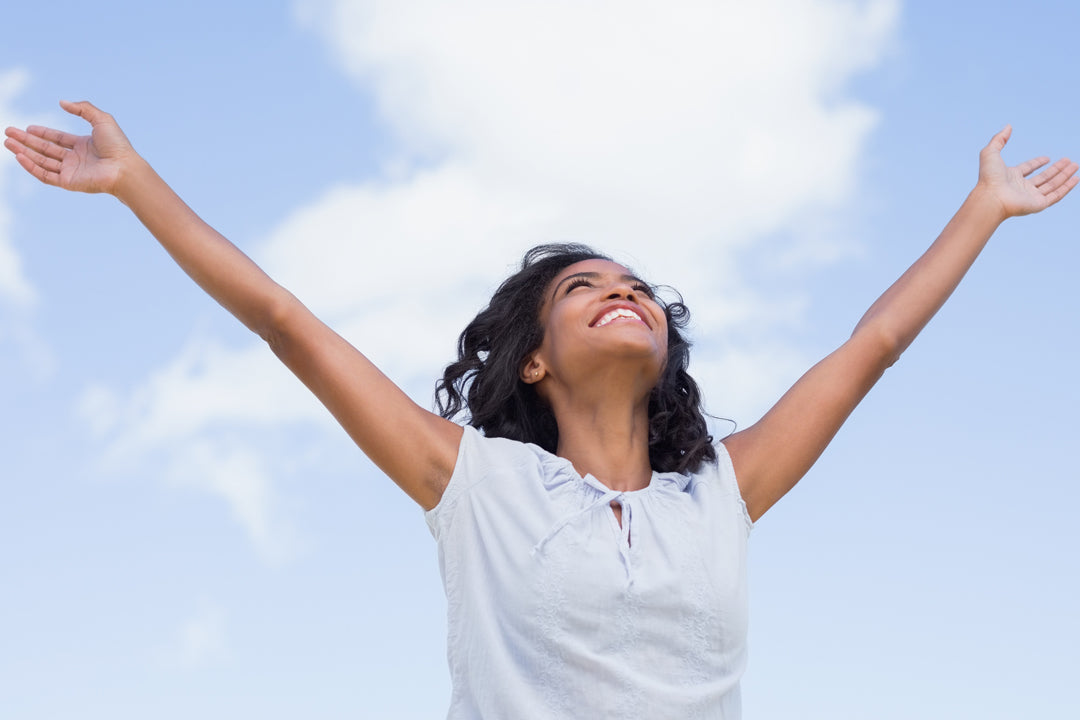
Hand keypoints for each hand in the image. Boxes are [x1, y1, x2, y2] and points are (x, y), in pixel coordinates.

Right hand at [3, 100, 137, 194]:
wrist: (123, 168)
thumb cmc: (117, 145)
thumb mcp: (102, 119)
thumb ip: (82, 108)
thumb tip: (62, 102)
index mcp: (84, 146)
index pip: (58, 139)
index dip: (42, 133)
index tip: (28, 127)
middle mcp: (76, 159)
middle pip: (46, 149)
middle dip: (26, 141)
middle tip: (8, 132)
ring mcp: (71, 171)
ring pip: (42, 161)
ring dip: (24, 152)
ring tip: (8, 142)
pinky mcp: (68, 182)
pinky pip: (45, 175)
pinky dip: (31, 166)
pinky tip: (19, 155)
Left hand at [977, 125, 1078, 218]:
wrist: (990, 198)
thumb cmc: (988, 178)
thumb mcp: (990, 153)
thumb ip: (999, 139)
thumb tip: (1008, 126)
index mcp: (1010, 177)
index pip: (1027, 169)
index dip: (1037, 163)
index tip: (1047, 158)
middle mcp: (1021, 187)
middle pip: (1043, 177)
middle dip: (1056, 169)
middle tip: (1068, 161)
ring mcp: (1030, 196)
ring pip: (1052, 185)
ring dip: (1064, 175)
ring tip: (1075, 165)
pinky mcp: (1038, 204)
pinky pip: (1056, 195)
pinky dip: (1067, 187)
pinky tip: (1075, 178)